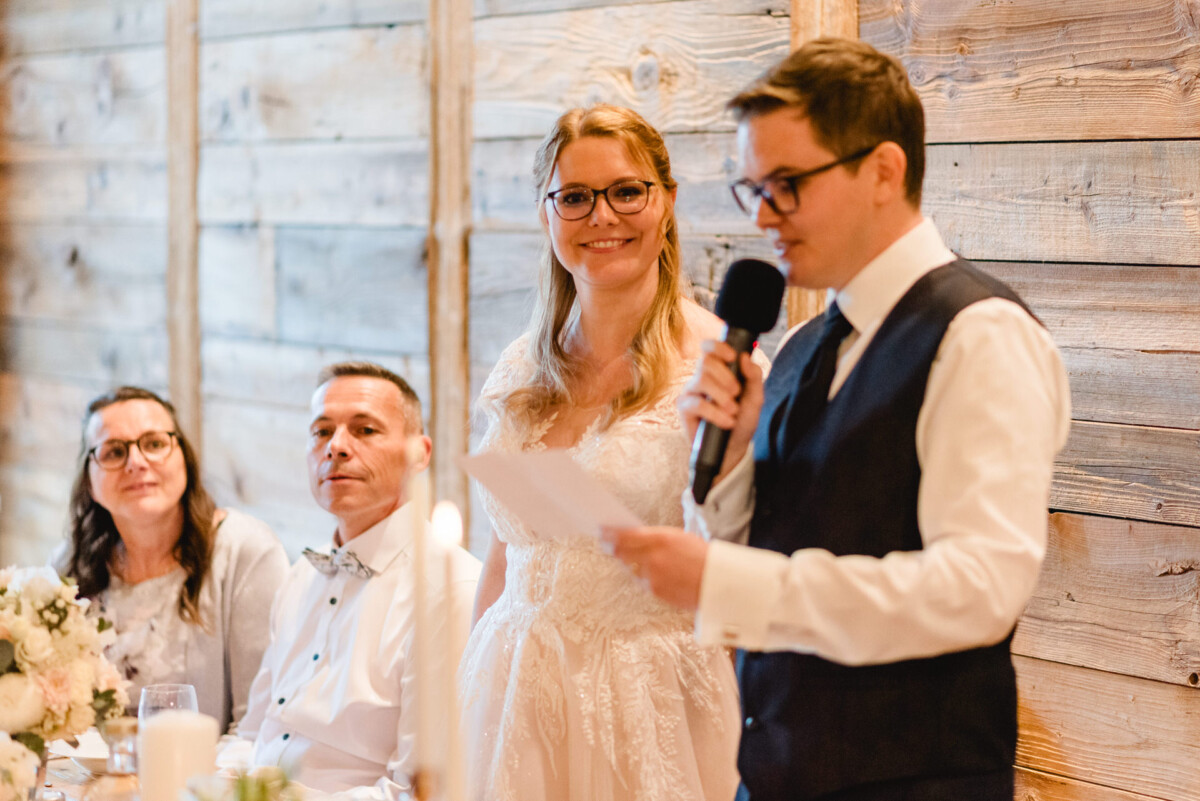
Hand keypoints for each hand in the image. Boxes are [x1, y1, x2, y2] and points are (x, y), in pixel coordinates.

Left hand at [600, 526, 708, 610]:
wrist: (719, 582)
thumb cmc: (702, 558)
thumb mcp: (679, 538)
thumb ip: (655, 538)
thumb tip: (634, 537)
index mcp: (661, 538)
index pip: (625, 534)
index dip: (610, 532)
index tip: (602, 530)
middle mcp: (653, 556)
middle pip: (620, 551)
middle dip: (613, 547)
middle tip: (607, 543)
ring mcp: (652, 575)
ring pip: (630, 567)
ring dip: (631, 563)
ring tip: (644, 559)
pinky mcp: (655, 590)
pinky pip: (641, 581)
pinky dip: (644, 577)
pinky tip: (657, 574)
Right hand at [678, 341, 763, 481]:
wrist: (734, 447)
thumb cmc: (742, 420)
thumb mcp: (755, 398)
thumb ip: (754, 376)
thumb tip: (744, 357)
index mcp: (718, 371)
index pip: (709, 348)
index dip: (718, 347)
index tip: (732, 357)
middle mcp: (701, 378)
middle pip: (705, 361)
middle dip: (725, 376)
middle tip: (736, 393)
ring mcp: (691, 392)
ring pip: (701, 379)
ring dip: (721, 395)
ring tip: (732, 410)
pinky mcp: (685, 409)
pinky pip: (696, 403)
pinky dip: (715, 413)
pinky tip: (727, 422)